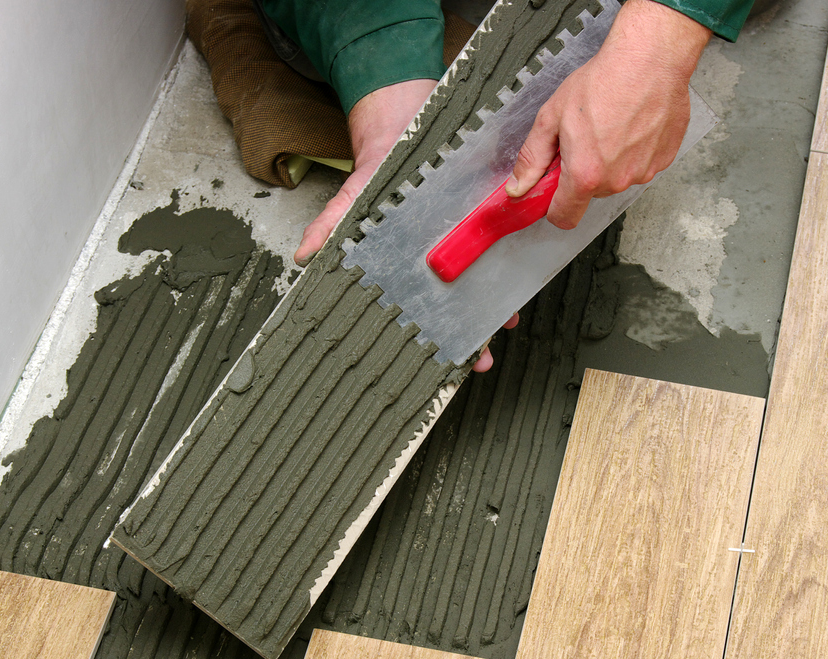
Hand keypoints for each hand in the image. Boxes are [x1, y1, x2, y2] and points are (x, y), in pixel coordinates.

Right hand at [294, 78, 514, 371]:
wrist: (405, 126)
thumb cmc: (379, 172)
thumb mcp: (352, 200)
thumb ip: (330, 227)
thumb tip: (304, 256)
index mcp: (408, 267)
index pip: (423, 312)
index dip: (436, 338)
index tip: (449, 363)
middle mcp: (438, 261)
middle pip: (457, 308)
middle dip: (472, 338)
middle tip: (483, 360)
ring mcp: (463, 241)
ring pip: (483, 283)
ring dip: (497, 306)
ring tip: (507, 322)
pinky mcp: (482, 217)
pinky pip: (501, 244)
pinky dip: (512, 260)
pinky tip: (523, 274)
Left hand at [505, 0, 710, 228]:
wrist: (649, 59)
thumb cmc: (604, 81)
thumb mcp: (552, 116)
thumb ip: (531, 158)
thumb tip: (518, 186)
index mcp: (585, 174)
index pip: (564, 217)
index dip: (553, 207)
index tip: (552, 191)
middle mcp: (616, 180)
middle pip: (590, 193)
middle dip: (583, 172)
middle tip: (584, 137)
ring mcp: (643, 172)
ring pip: (616, 178)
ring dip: (610, 161)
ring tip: (611, 125)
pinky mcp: (663, 161)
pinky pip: (640, 165)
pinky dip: (634, 151)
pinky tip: (631, 125)